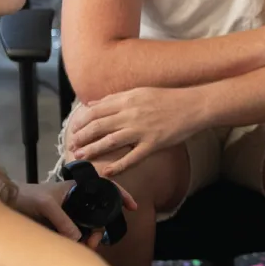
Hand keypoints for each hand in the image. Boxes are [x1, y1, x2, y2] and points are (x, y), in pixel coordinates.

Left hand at [13, 181, 136, 248]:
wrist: (7, 204)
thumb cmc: (26, 197)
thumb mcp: (44, 205)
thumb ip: (61, 219)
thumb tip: (78, 237)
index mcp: (77, 188)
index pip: (104, 187)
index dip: (120, 194)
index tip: (132, 207)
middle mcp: (77, 200)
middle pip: (100, 212)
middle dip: (102, 227)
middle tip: (94, 242)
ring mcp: (71, 213)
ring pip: (90, 225)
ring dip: (92, 237)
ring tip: (85, 248)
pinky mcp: (63, 226)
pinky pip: (78, 234)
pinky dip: (81, 242)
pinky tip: (78, 249)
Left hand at [69, 87, 198, 175]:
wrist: (193, 106)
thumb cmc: (167, 99)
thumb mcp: (139, 92)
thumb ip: (115, 99)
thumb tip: (92, 105)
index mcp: (127, 100)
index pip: (96, 111)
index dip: (82, 122)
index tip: (73, 130)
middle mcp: (131, 114)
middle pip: (99, 127)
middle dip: (82, 138)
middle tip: (72, 146)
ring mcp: (142, 130)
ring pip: (111, 142)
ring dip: (93, 151)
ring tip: (80, 158)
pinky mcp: (153, 144)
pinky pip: (133, 158)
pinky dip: (118, 166)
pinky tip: (108, 173)